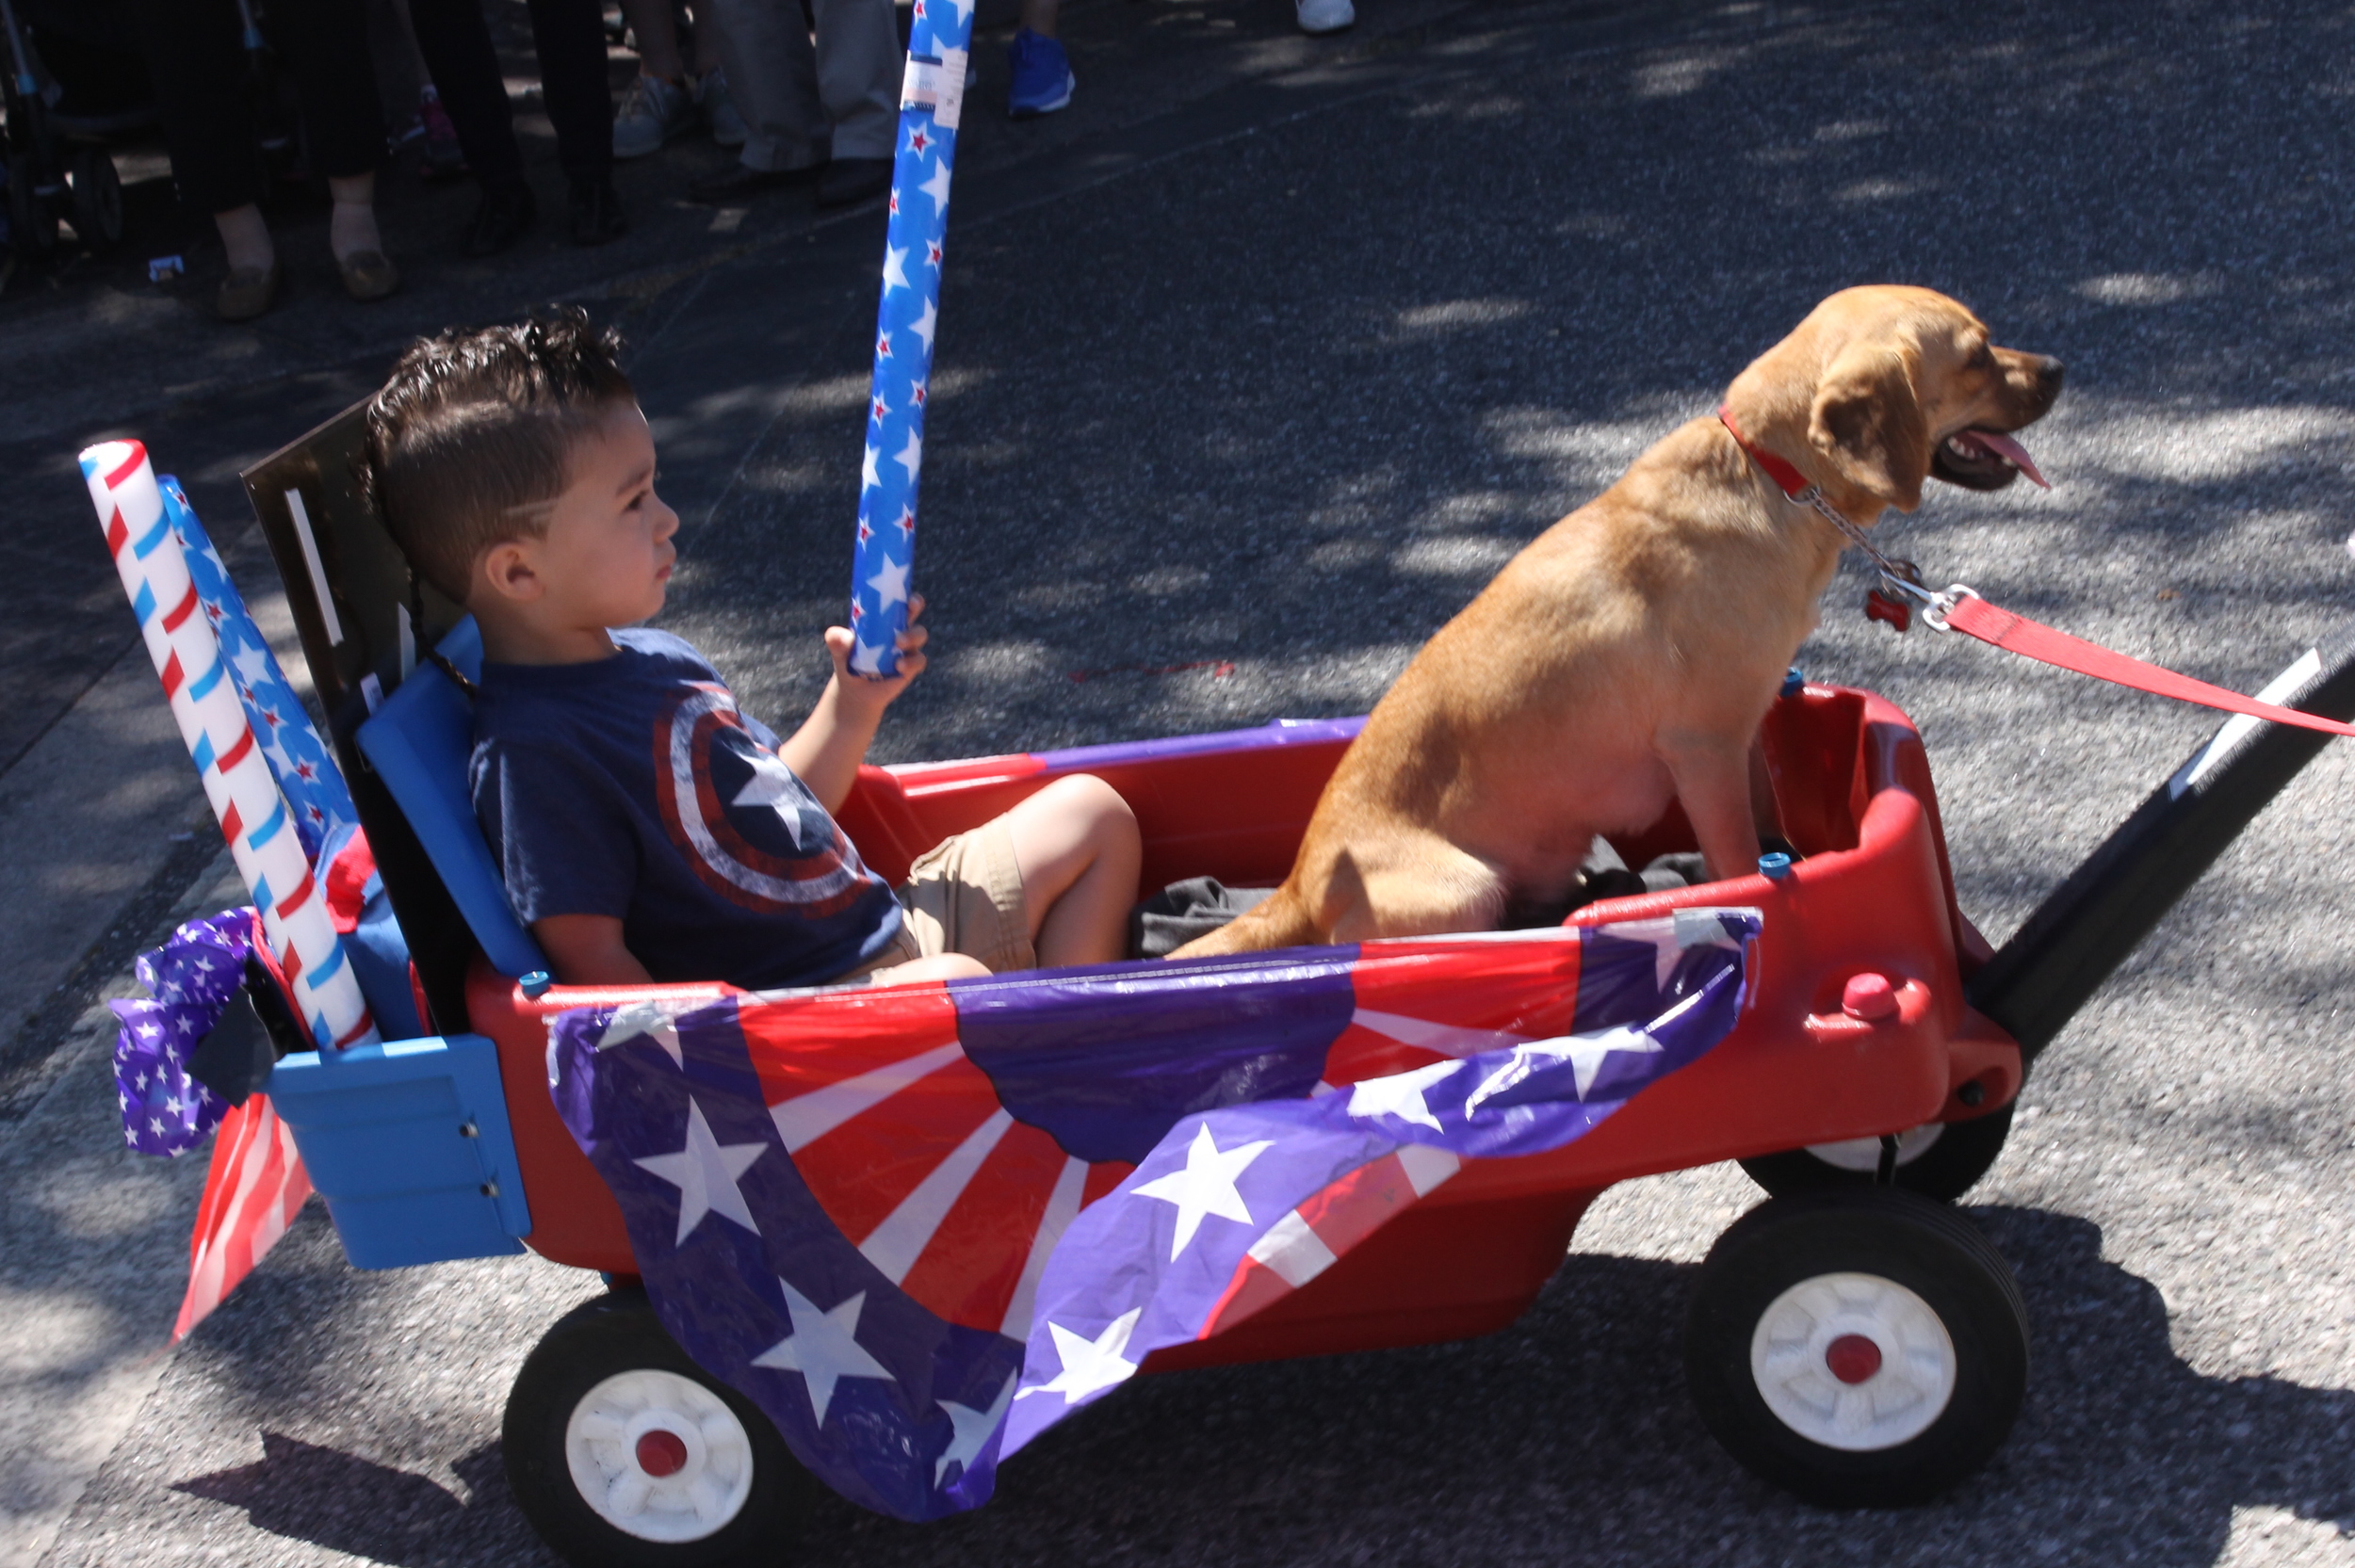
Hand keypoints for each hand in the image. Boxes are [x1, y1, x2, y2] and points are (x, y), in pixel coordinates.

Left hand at [825, 594, 927, 714]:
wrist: (854, 689)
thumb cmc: (848, 660)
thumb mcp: (839, 650)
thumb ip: (837, 641)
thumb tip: (842, 637)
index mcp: (883, 617)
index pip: (895, 597)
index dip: (899, 588)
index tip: (899, 584)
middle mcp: (898, 628)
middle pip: (914, 609)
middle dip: (915, 603)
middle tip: (910, 606)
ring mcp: (907, 647)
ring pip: (919, 634)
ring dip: (911, 635)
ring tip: (898, 642)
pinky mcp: (910, 666)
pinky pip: (918, 660)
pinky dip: (910, 662)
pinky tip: (898, 666)